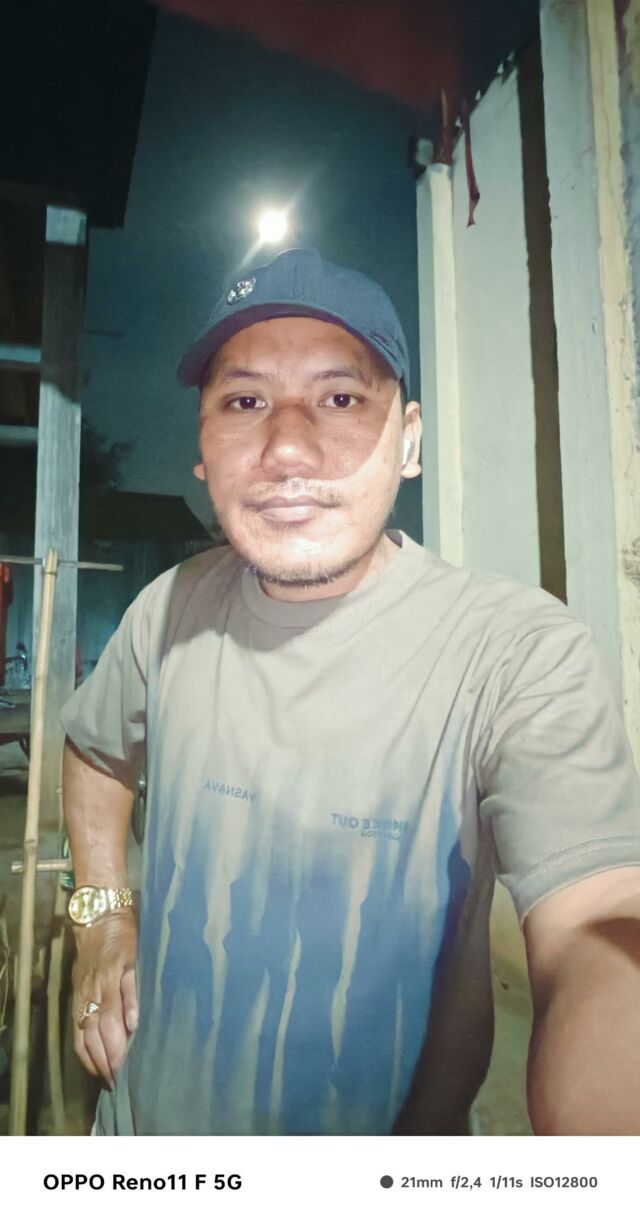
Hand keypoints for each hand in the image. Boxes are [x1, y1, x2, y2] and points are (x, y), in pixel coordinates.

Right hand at [72, 912, 138, 1086]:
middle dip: (105, 1062)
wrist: (98, 919)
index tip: (124, 1071)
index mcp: (110, 984)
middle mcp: (92, 993)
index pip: (111, 1024)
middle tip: (118, 1083)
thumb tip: (135, 1023)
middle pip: (95, 1035)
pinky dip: (82, 1048)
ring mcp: (81, 996)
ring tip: (106, 1079)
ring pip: (83, 1035)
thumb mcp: (137, 958)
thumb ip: (135, 991)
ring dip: (93, 1060)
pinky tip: (91, 1061)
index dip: (116, 1050)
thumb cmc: (125, 938)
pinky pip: (76, 1028)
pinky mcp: (76, 996)